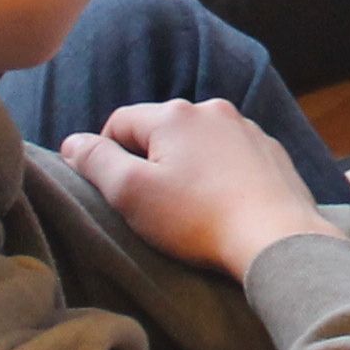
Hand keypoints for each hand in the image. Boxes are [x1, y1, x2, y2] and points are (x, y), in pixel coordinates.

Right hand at [62, 101, 330, 277]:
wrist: (277, 239)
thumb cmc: (198, 219)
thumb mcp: (131, 193)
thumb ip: (96, 162)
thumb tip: (72, 142)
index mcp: (174, 115)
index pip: (119, 123)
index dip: (106, 155)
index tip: (114, 193)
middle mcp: (212, 110)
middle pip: (161, 131)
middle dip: (149, 161)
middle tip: (151, 206)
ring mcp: (247, 129)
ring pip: (198, 143)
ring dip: (187, 167)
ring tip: (190, 209)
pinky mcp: (272, 152)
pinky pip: (232, 157)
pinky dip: (220, 175)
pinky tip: (223, 206)